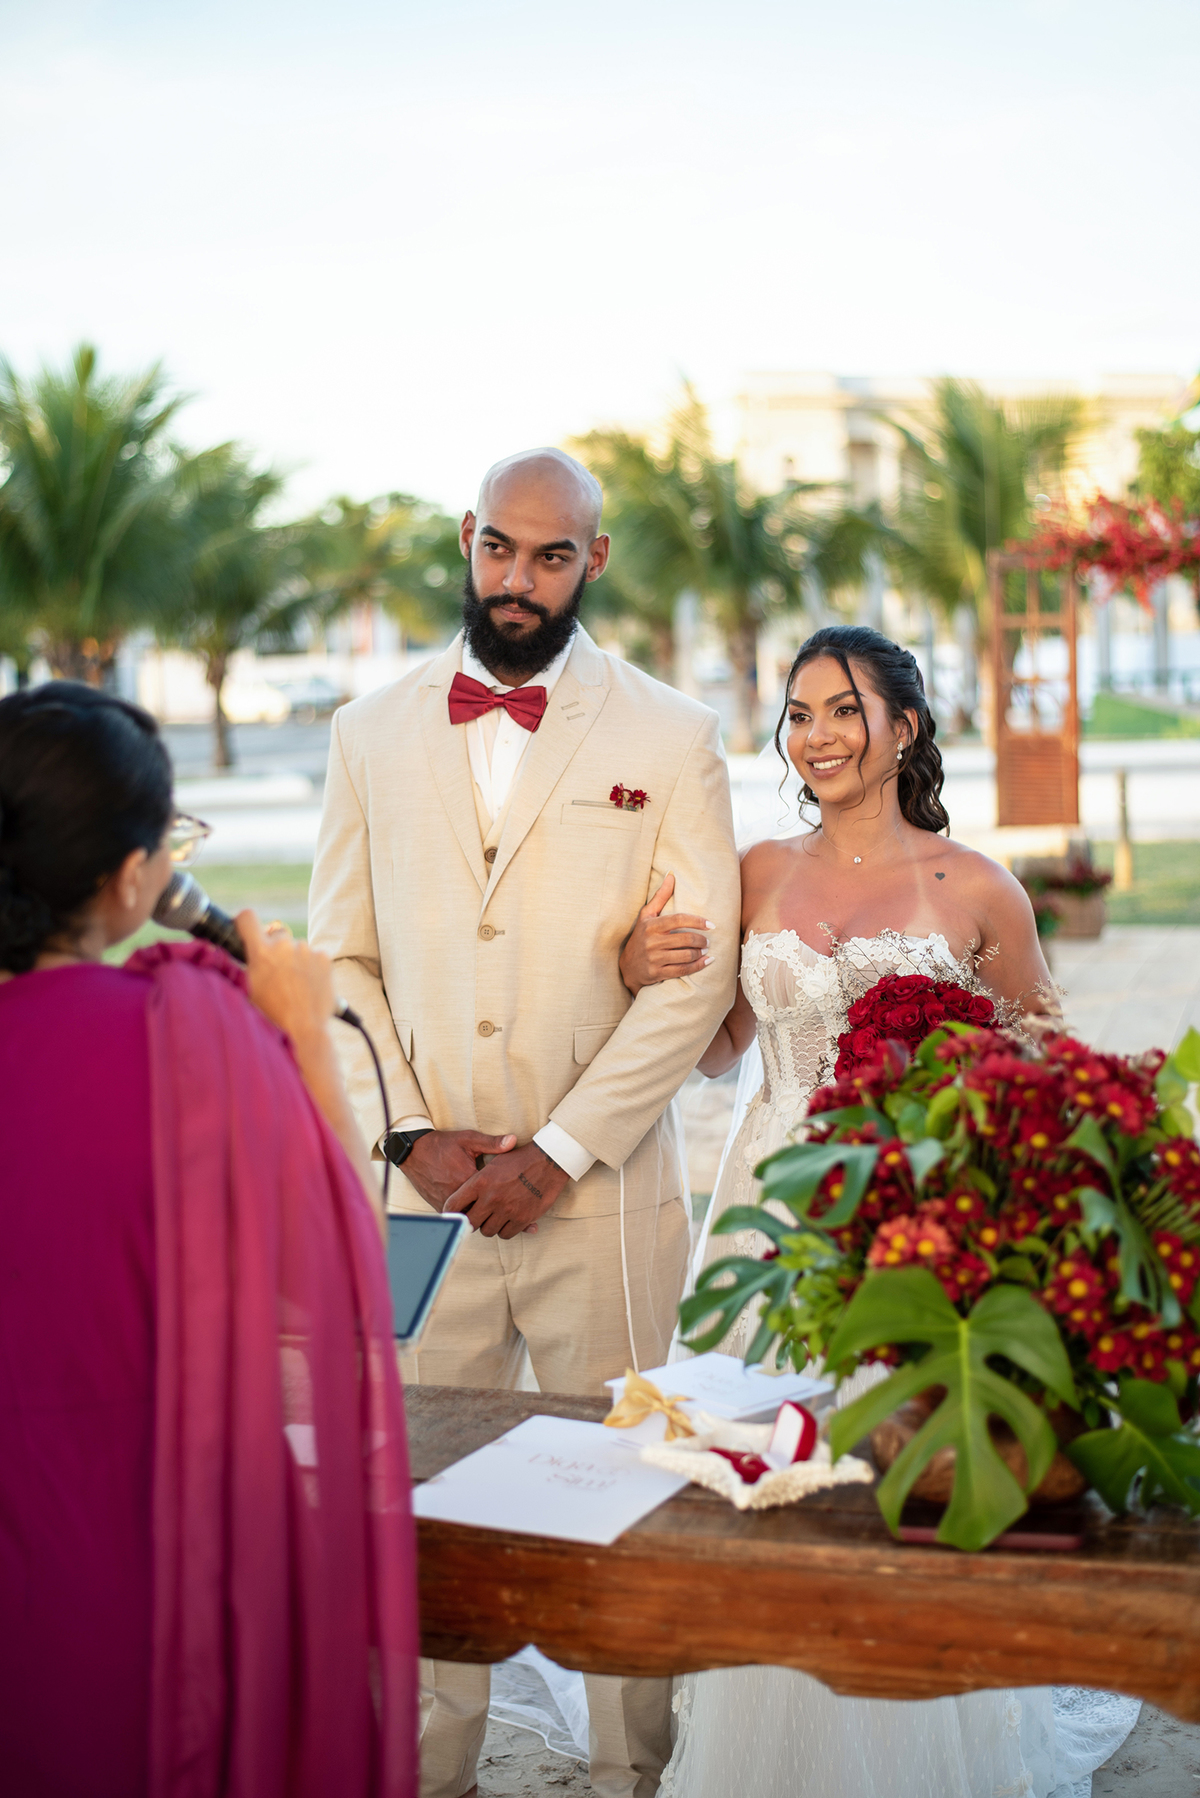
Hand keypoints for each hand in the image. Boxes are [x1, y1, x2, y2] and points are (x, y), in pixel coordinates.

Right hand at [240, 911, 335, 1051]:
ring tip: (294, 985)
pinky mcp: (324, 957)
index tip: (246, 929)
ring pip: (296, 946)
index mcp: (261, 952)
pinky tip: (308, 985)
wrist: (303, 1029)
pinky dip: (311, 966)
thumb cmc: (271, 1013)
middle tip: (275, 971)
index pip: (247, 917)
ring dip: (294, 958)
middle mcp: (284, 946)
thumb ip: (245, 964)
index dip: (245, 922)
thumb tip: (240, 952)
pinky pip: (314, 955)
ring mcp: (306, 950)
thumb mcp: (247, 988)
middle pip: (276, 934)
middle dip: (274, 948)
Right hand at [404, 1128, 517, 1210]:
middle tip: (504, 1206)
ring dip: (479, 1215)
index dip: (504, 1196)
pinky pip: (456, 1217)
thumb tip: (513, 1141)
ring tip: (491, 1210)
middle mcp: (457, 1194)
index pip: (492, 1196)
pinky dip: (465, 1214)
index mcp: (468, 1179)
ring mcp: (446, 1202)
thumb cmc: (443, 1145)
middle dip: (493, 1211)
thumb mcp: (468, 1139)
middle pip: (482, 1211)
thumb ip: (492, 1143)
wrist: (414, 1151)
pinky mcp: (438, 1206)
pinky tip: (475, 1209)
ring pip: (468, 1217)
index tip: (513, 1195)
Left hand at [445, 1143, 569, 1238]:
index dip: (451, 1213)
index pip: (454, 1205)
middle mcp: (491, 1197)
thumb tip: (461, 1199)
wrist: (548, 1161)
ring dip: (489, 1226)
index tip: (454, 1215)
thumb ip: (476, 1180)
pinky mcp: (522, 1218)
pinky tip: (508, 1221)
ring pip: (487, 1231)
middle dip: (472, 1221)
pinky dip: (505, 1230)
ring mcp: (507, 1209)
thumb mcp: (493, 1162)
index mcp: (480, 1182)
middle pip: (470, 1222)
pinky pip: (506, 1234)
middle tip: (477, 1217)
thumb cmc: (519, 1160)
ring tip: (495, 1217)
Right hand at [618, 873, 712, 995]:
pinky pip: (682, 970)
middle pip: (685, 939)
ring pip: (685, 955)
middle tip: (707, 941)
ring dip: (700, 953)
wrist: (628, 967)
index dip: (697, 921)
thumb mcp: (646, 915)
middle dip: (701, 940)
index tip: (711, 925)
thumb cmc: (641, 936)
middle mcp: (652, 941)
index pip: (678, 920)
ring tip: (705, 950)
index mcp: (651, 925)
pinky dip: (697, 967)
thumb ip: (660, 896)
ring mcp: (654, 958)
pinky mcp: (657, 973)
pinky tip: (706, 962)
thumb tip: (671, 875)